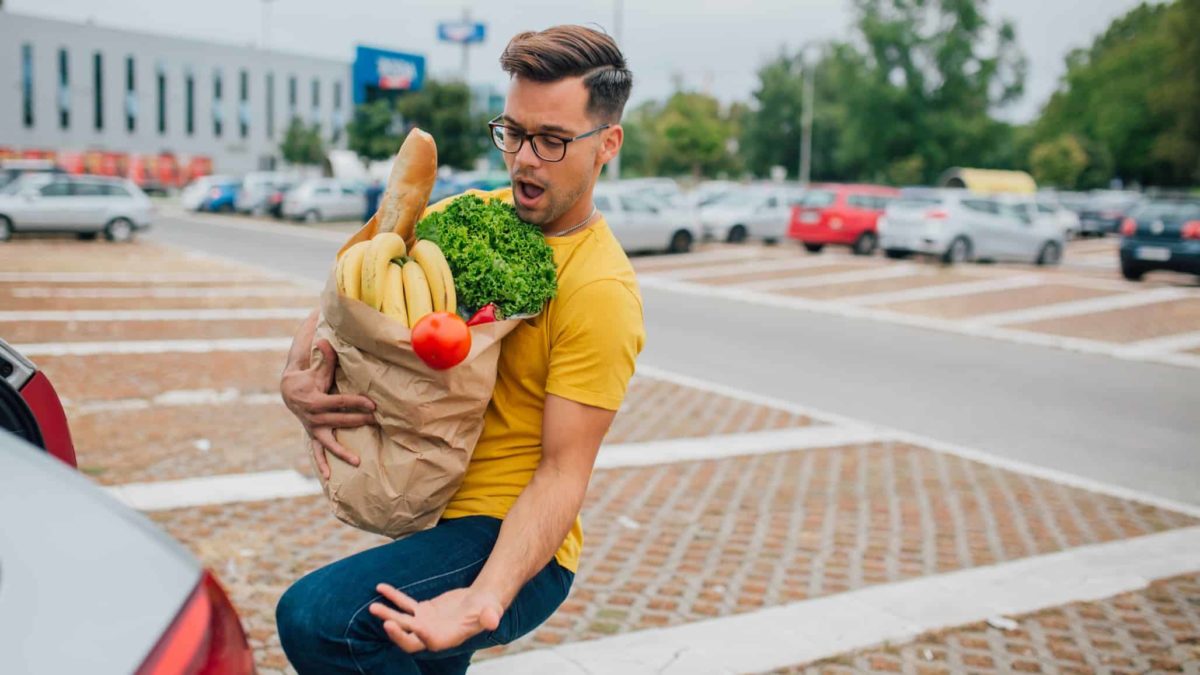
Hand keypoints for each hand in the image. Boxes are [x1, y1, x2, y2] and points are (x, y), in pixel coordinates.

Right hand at [280, 338, 375, 476]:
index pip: (341, 402)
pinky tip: (329, 476)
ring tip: (357, 462)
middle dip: (359, 421)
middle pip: (340, 421)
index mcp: (315, 400)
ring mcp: (313, 428)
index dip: (357, 402)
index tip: (373, 404)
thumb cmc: (309, 376)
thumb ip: (324, 357)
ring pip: (329, 442)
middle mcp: (314, 417)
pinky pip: (318, 451)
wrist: (288, 390)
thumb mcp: (316, 367)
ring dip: (342, 452)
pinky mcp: (313, 435)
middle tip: (377, 421)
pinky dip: (323, 463)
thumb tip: (324, 339)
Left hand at [368, 583, 503, 653]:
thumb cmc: (488, 608)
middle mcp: (432, 635)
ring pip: (402, 620)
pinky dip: (393, 597)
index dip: (416, 635)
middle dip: (396, 633)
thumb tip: (492, 621)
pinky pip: (404, 604)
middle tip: (386, 622)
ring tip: (373, 606)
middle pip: (409, 639)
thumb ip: (490, 617)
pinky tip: (381, 588)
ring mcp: (425, 623)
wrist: (482, 601)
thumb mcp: (491, 612)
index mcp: (446, 639)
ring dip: (388, 614)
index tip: (407, 625)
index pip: (427, 641)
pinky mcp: (422, 611)